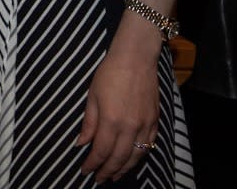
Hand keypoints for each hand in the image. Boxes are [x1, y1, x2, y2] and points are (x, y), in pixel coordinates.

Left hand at [77, 45, 159, 182]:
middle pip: (118, 158)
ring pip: (136, 156)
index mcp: (111, 121)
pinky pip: (149, 146)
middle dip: (107, 171)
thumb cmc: (109, 74)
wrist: (135, 59)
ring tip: (114, 175)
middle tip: (98, 179)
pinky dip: (140, 157)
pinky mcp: (155, 121)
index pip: (100, 151)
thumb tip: (81, 143)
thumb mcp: (92, 97)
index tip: (85, 171)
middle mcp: (130, 128)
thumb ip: (88, 123)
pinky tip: (132, 160)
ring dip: (124, 168)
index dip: (92, 164)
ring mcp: (145, 126)